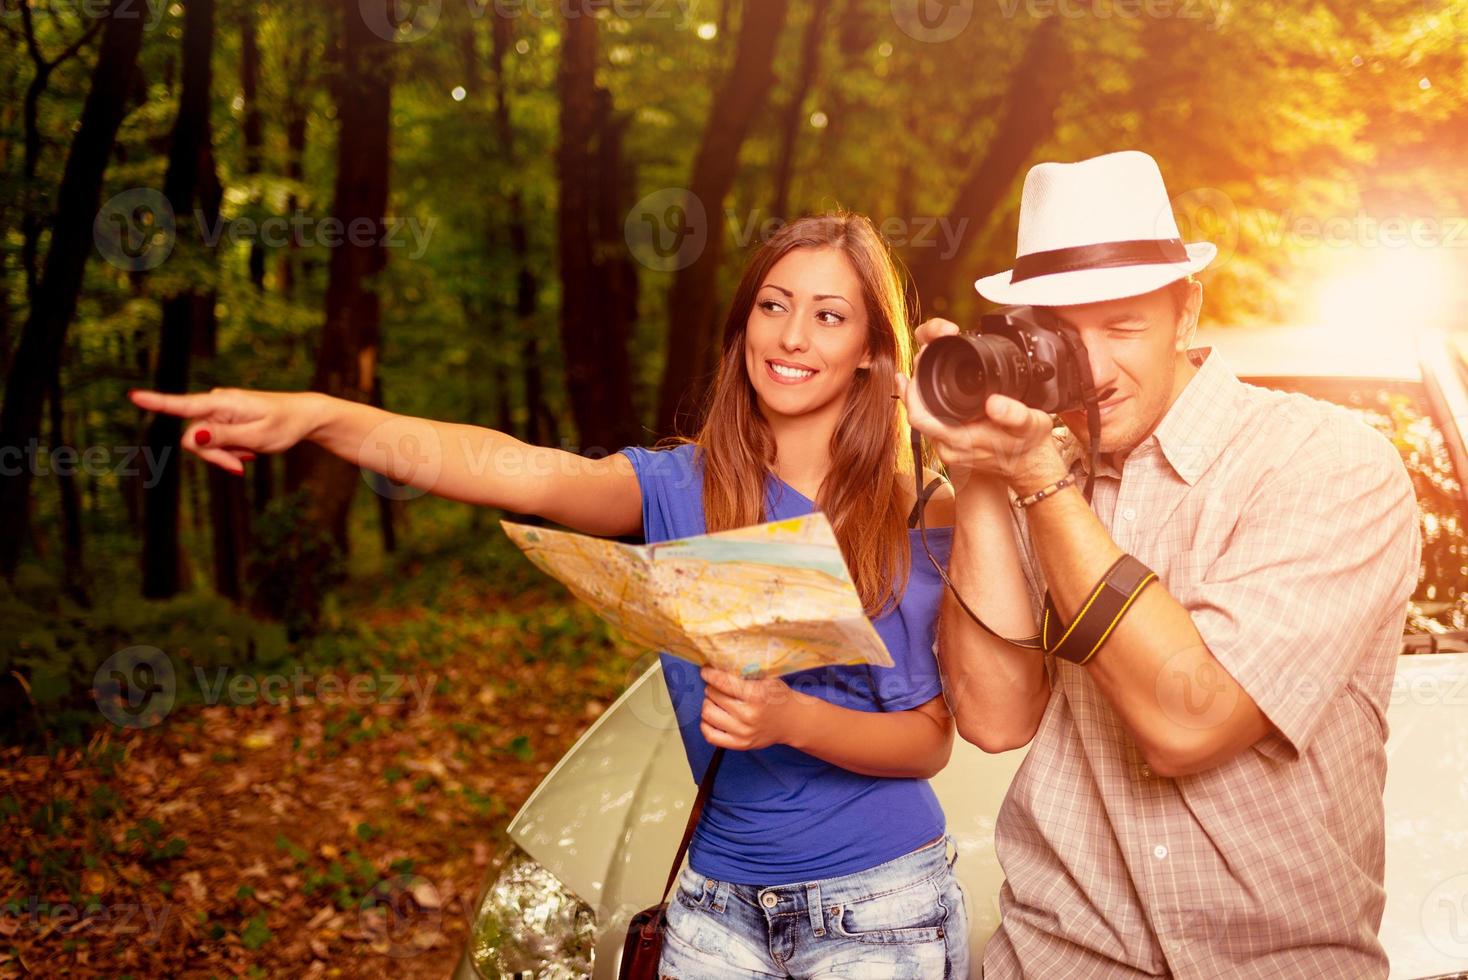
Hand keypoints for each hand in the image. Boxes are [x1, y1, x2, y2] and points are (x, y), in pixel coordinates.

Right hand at [127, 386, 321, 474]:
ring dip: (224, 454)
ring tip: (249, 455)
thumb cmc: (284, 425)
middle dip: (213, 456)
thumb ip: (224, 437)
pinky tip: (248, 452)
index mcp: (222, 403)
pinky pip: (215, 441)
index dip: (157, 403)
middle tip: (240, 467)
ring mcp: (218, 411)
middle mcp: (215, 403)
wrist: (304, 417)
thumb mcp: (257, 437)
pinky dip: (229, 450)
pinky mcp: (223, 420)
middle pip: (194, 438)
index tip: (133, 395)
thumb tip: (192, 436)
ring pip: (204, 442)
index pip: (183, 405)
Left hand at [699, 667, 806, 750]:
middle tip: (717, 685)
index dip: (710, 674)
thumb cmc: (778, 697)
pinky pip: (710, 735)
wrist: (792, 722)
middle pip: (713, 695)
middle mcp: (749, 715)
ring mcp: (743, 732)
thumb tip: (718, 664)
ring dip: (708, 703)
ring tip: (716, 700)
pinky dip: (706, 724)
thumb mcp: (767, 678)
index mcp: (756, 695)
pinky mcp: (740, 744)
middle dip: (712, 687)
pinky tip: (713, 715)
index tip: (706, 671)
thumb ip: (745, 672)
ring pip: (708, 714)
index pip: (722, 682)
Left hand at [902, 318, 1063, 493]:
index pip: (919, 418)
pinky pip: (932, 425)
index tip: (914, 371)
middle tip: (921, 361)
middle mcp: (949, 448)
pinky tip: (931, 391)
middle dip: (914, 388)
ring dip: (921, 397)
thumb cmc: (1030, 444)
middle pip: (917, 417)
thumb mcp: (1030, 424)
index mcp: (960, 440)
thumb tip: (994, 403)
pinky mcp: (953, 448)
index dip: (911, 393)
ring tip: (925, 370)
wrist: (1032, 466)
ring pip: (923, 421)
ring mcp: (949, 450)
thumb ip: (1013, 414)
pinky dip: (929, 407)